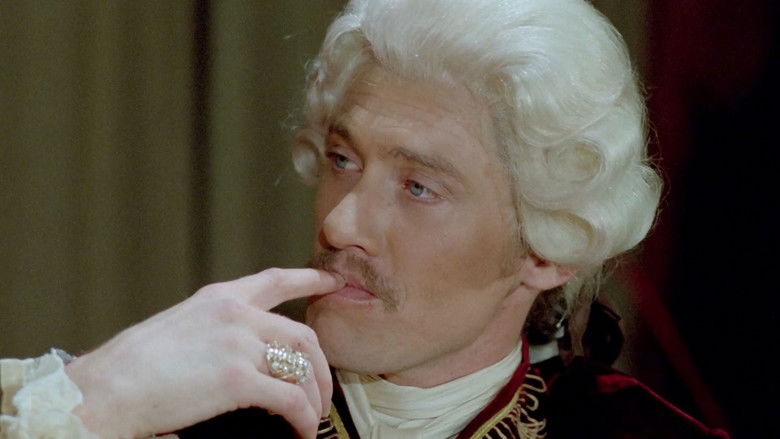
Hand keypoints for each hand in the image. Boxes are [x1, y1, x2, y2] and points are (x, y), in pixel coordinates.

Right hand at [66, 268, 343, 438]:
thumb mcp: (179, 329)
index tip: (331, 281)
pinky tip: (301, 431)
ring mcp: (238, 343)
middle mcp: (235, 313)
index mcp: (219, 298)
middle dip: (320, 366)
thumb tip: (246, 355)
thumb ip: (217, 331)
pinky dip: (303, 418)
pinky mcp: (238, 379)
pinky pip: (290, 399)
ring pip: (302, 367)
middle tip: (322, 390)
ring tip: (312, 417)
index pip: (275, 280)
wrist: (102, 390)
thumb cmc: (131, 368)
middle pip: (302, 334)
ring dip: (314, 396)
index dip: (309, 279)